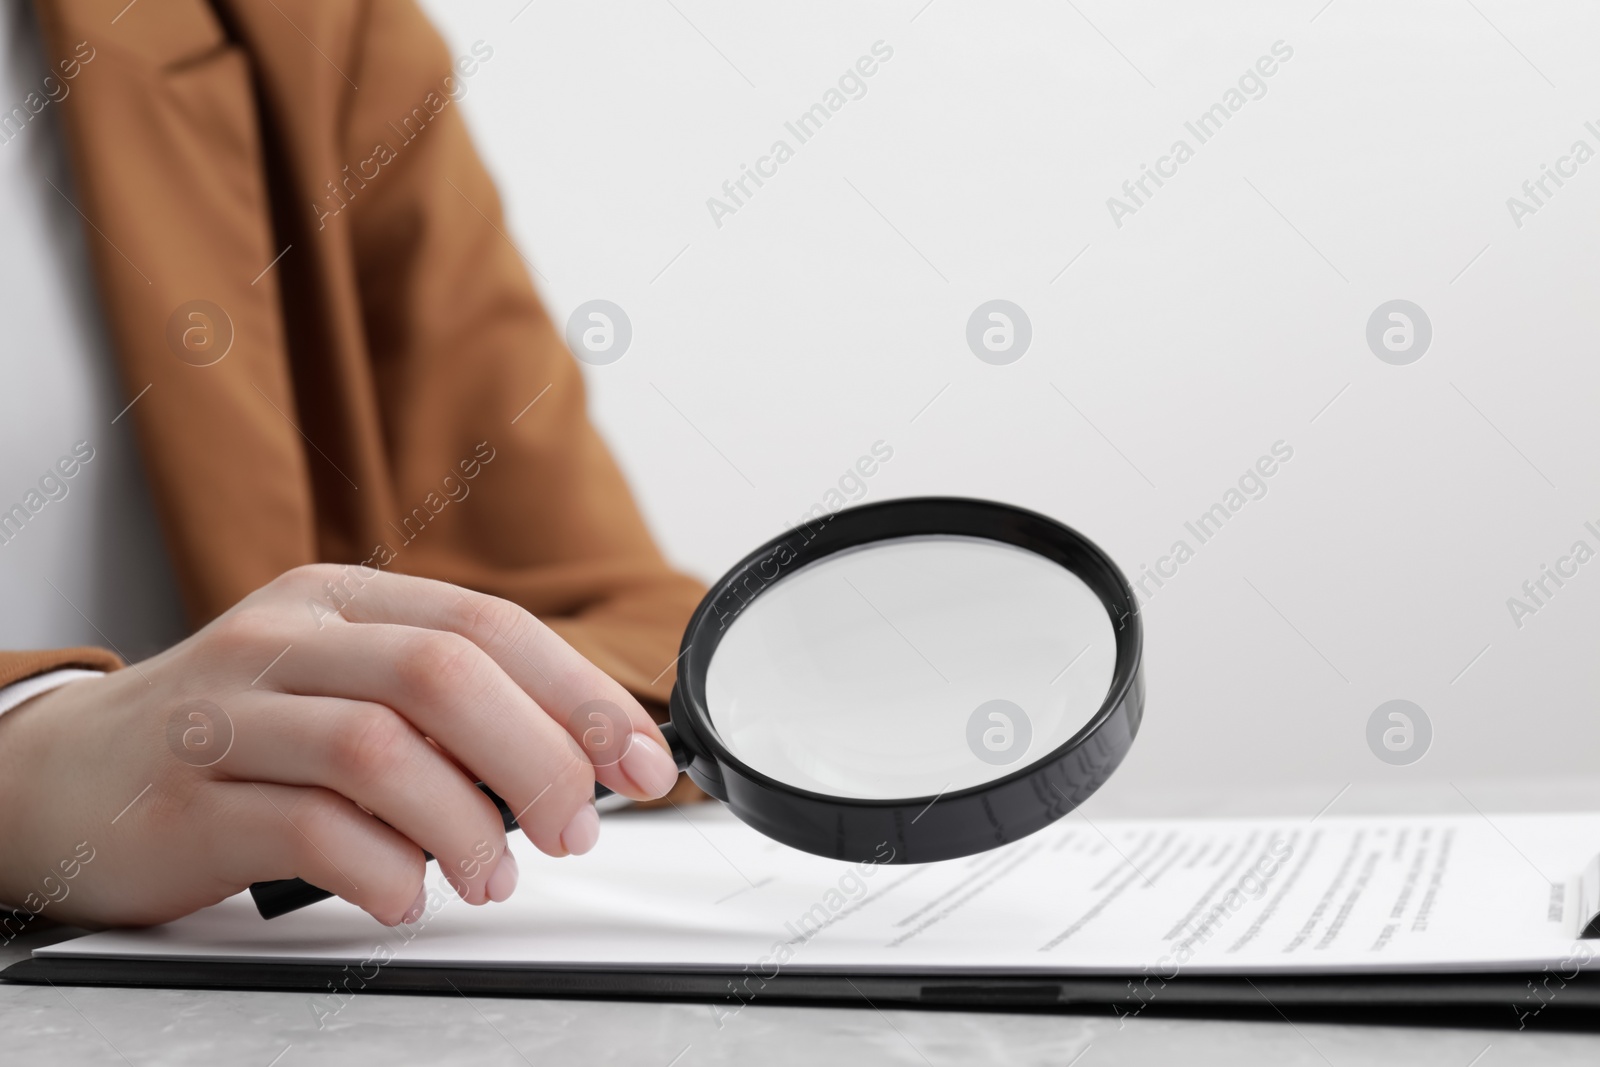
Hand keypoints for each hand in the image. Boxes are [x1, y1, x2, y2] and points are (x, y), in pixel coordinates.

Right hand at [0, 565, 681, 927]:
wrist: (61, 775)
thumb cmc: (231, 736)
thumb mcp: (336, 685)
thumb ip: (442, 707)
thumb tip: (580, 757)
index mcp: (342, 601)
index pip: (490, 626)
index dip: (582, 695)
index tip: (645, 761)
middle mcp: (287, 641)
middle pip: (445, 674)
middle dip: (539, 758)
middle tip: (574, 827)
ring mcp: (230, 715)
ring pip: (381, 748)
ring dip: (464, 825)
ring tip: (490, 874)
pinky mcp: (189, 800)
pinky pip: (309, 829)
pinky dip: (383, 870)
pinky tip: (404, 894)